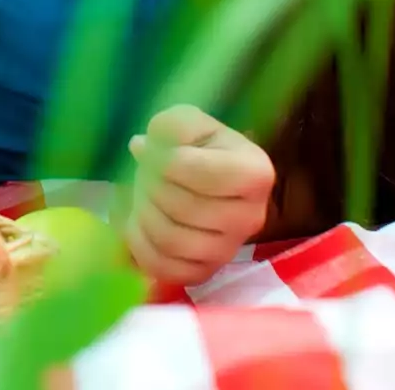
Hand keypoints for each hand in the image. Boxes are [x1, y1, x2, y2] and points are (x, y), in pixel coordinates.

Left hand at [124, 105, 274, 286]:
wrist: (196, 178)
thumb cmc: (194, 147)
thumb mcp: (187, 122)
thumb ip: (171, 126)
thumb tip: (143, 148)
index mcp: (255, 173)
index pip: (195, 171)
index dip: (166, 160)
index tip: (161, 153)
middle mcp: (252, 217)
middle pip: (181, 208)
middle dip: (152, 186)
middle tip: (149, 175)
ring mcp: (230, 251)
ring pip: (170, 240)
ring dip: (144, 213)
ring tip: (145, 197)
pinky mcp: (205, 272)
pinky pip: (162, 267)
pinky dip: (139, 244)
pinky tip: (141, 223)